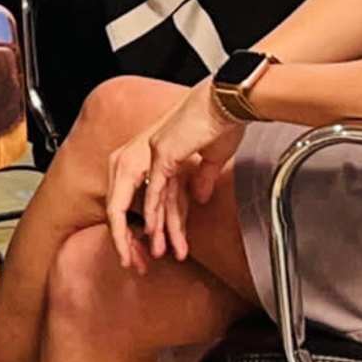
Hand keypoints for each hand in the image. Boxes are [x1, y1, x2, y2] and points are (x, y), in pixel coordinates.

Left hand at [103, 84, 242, 268]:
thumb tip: (199, 195)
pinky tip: (151, 232)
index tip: (152, 246)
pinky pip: (154, 190)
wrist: (229, 101)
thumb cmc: (223, 121)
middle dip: (135, 235)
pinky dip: (152, 213)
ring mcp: (151, 152)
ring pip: (140, 200)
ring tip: (146, 254)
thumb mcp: (212, 157)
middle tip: (138, 260)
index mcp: (156, 152)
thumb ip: (201, 178)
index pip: (143, 195)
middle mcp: (147, 152)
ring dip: (147, 231)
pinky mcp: (163, 154)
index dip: (147, 223)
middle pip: (132, 201)